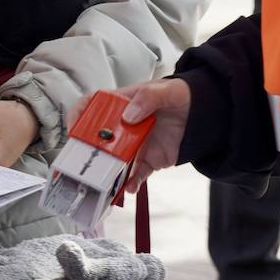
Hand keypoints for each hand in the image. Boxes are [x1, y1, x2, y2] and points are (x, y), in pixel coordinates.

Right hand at [67, 78, 190, 191]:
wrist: (204, 115)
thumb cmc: (181, 96)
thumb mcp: (167, 91)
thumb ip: (148, 98)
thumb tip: (128, 116)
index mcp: (122, 104)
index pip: (92, 106)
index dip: (78, 115)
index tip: (75, 129)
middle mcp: (123, 126)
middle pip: (97, 139)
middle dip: (87, 152)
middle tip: (85, 163)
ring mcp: (134, 145)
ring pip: (113, 161)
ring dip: (107, 173)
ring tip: (104, 184)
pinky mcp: (148, 161)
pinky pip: (135, 175)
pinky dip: (131, 183)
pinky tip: (130, 188)